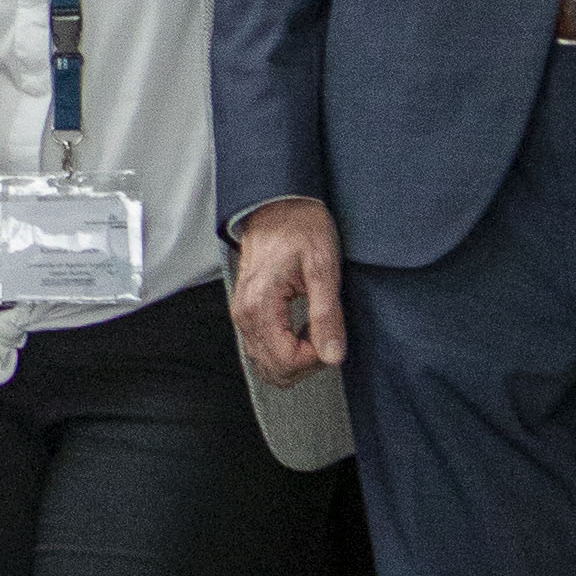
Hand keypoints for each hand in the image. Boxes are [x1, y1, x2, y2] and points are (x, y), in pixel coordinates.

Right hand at [230, 199, 348, 380]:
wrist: (278, 204)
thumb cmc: (300, 227)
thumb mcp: (323, 268)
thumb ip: (327, 315)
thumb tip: (333, 355)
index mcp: (260, 306)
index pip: (286, 361)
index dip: (316, 358)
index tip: (331, 336)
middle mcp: (244, 315)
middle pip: (273, 370)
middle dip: (307, 363)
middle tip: (327, 336)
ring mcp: (242, 314)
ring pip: (266, 364)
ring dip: (295, 358)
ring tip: (315, 331)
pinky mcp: (247, 311)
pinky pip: (262, 348)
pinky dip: (285, 349)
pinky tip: (301, 330)